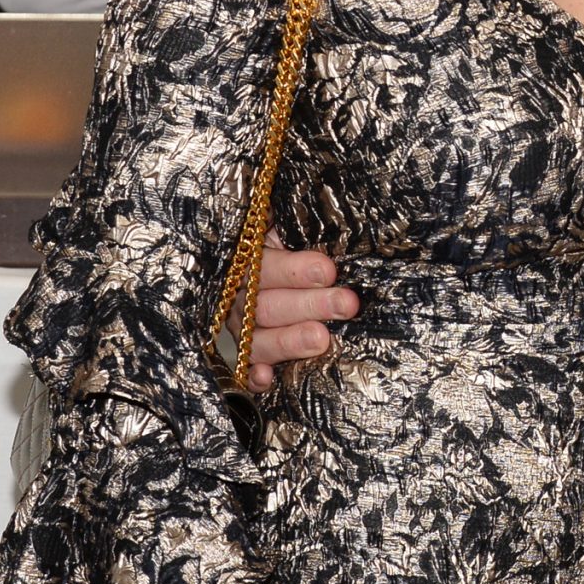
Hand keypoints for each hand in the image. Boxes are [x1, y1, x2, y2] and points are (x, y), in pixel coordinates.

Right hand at [242, 235, 354, 392]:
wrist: (261, 267)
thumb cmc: (288, 245)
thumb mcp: (284, 226)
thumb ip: (289, 222)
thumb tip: (300, 206)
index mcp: (247, 259)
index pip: (265, 266)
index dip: (295, 270)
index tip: (329, 270)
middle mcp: (237, 296)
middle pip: (267, 305)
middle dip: (309, 305)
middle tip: (346, 304)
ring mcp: (238, 328)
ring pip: (257, 338)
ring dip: (289, 341)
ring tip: (322, 339)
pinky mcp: (243, 357)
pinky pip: (241, 370)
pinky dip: (253, 376)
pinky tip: (267, 378)